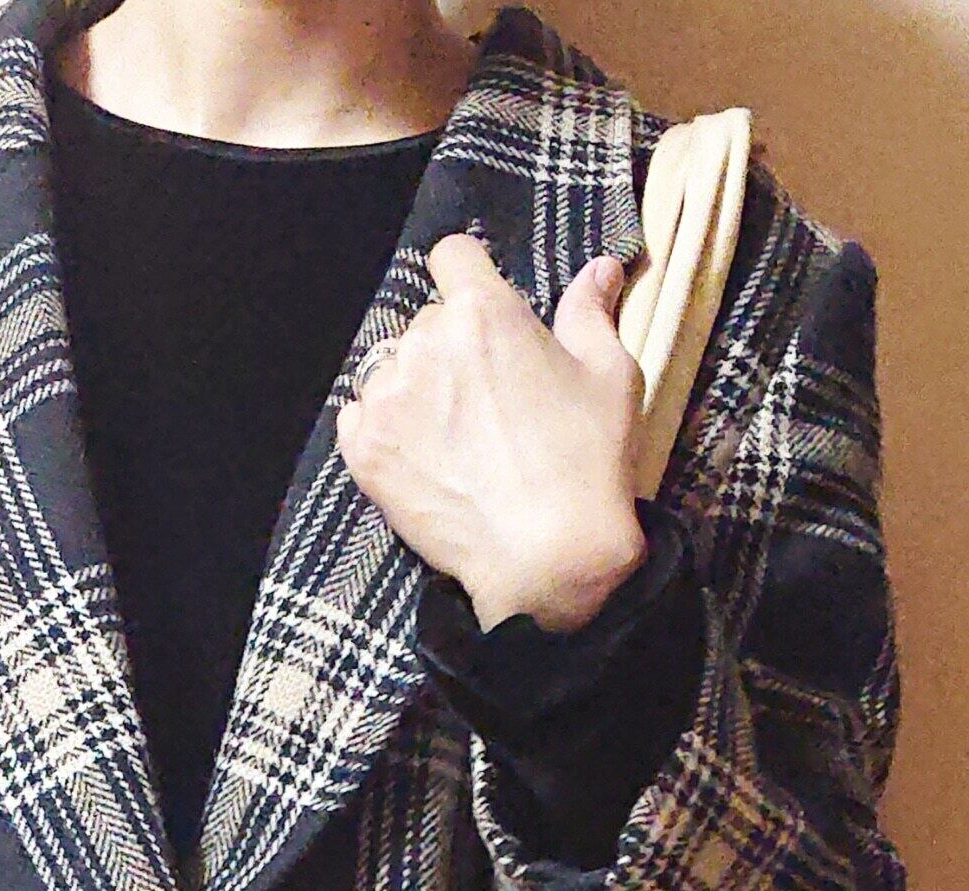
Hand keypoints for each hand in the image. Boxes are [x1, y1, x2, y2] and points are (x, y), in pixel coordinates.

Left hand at [334, 232, 649, 632]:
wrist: (546, 556)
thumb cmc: (586, 462)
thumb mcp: (609, 376)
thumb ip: (590, 313)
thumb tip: (600, 268)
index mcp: (484, 312)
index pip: (452, 257)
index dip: (467, 277)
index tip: (481, 311)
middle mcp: (425, 342)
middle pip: (427, 322)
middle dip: (452, 347)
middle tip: (486, 400)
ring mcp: (388, 399)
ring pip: (392, 370)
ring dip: (416, 389)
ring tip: (454, 438)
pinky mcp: (365, 451)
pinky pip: (359, 417)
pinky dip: (383, 430)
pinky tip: (421, 457)